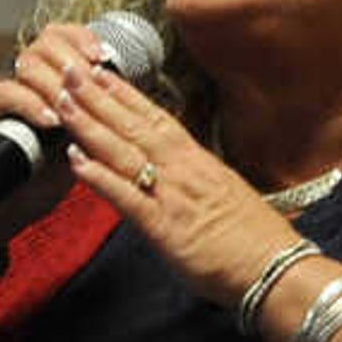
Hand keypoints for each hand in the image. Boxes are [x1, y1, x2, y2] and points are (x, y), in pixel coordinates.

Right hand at [0, 23, 125, 250]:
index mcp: (42, 80)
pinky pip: (1, 95)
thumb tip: (125, 98)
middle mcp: (17, 80)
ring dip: (53, 82)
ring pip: (23, 65)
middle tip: (89, 79)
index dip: (81, 38)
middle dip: (70, 59)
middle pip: (42, 44)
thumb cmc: (41, 179)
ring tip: (72, 105)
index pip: (59, 36)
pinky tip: (50, 119)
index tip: (103, 55)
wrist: (4, 212)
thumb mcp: (76, 142)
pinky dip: (29, 104)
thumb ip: (91, 117)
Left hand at [54, 60, 303, 307]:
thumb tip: (178, 176)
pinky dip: (99, 176)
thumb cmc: (258, 240)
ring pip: (124, 153)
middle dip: (99, 97)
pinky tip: (75, 160)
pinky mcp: (164, 228)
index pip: (157, 119)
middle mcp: (184, 171)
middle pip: (134, 126)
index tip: (103, 73)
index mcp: (200, 162)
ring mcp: (173, 196)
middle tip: (70, 70)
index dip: (126, 94)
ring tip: (63, 102)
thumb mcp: (228, 196)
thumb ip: (198, 182)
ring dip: (90, 126)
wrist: (278, 270)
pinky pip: (126, 197)